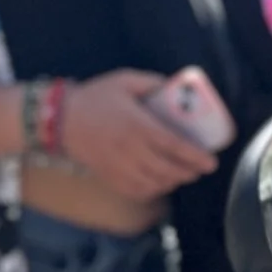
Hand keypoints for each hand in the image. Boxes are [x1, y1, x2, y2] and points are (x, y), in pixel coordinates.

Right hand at [61, 70, 217, 199]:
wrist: (60, 120)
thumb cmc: (96, 97)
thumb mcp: (125, 80)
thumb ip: (152, 82)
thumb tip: (176, 85)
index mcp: (137, 126)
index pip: (174, 146)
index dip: (196, 156)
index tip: (211, 161)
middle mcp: (130, 150)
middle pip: (169, 169)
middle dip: (190, 172)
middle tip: (203, 167)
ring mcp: (119, 167)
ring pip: (155, 183)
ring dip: (174, 181)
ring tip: (185, 174)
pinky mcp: (110, 177)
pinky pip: (138, 191)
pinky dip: (155, 190)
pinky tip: (162, 183)